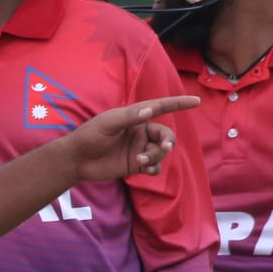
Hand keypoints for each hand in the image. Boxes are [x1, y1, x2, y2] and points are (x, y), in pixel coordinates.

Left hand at [59, 95, 199, 180]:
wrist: (76, 161)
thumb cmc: (89, 136)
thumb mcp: (107, 124)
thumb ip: (129, 117)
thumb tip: (151, 110)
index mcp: (134, 116)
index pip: (160, 107)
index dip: (178, 103)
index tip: (196, 100)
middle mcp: (139, 131)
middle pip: (165, 134)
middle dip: (167, 141)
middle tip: (164, 147)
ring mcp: (138, 148)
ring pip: (161, 152)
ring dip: (155, 156)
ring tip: (140, 161)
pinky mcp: (136, 165)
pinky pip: (154, 167)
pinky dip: (154, 168)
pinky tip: (144, 170)